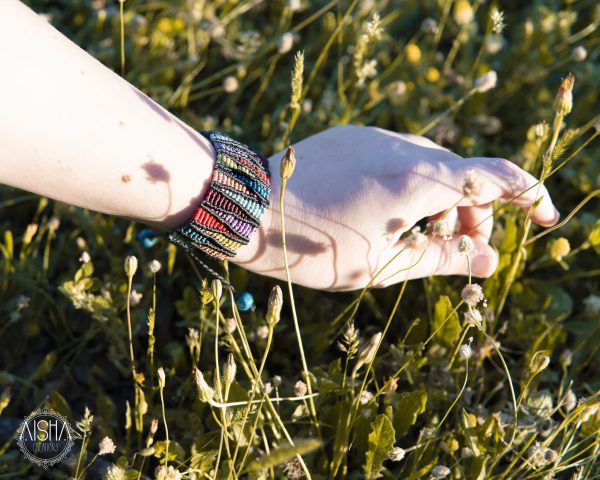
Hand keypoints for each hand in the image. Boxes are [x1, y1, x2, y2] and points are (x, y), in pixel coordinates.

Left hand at [233, 125, 558, 290]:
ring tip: (414, 237)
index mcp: (420, 180)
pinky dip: (409, 187)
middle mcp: (404, 147)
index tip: (546, 217)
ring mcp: (377, 138)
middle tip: (459, 250)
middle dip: (472, 213)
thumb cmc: (315, 246)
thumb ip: (443, 258)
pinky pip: (398, 158)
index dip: (530, 196)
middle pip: (463, 175)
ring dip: (439, 201)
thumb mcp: (384, 263)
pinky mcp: (353, 137)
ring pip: (430, 167)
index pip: (497, 177)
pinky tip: (382, 212)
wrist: (249, 207)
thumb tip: (490, 260)